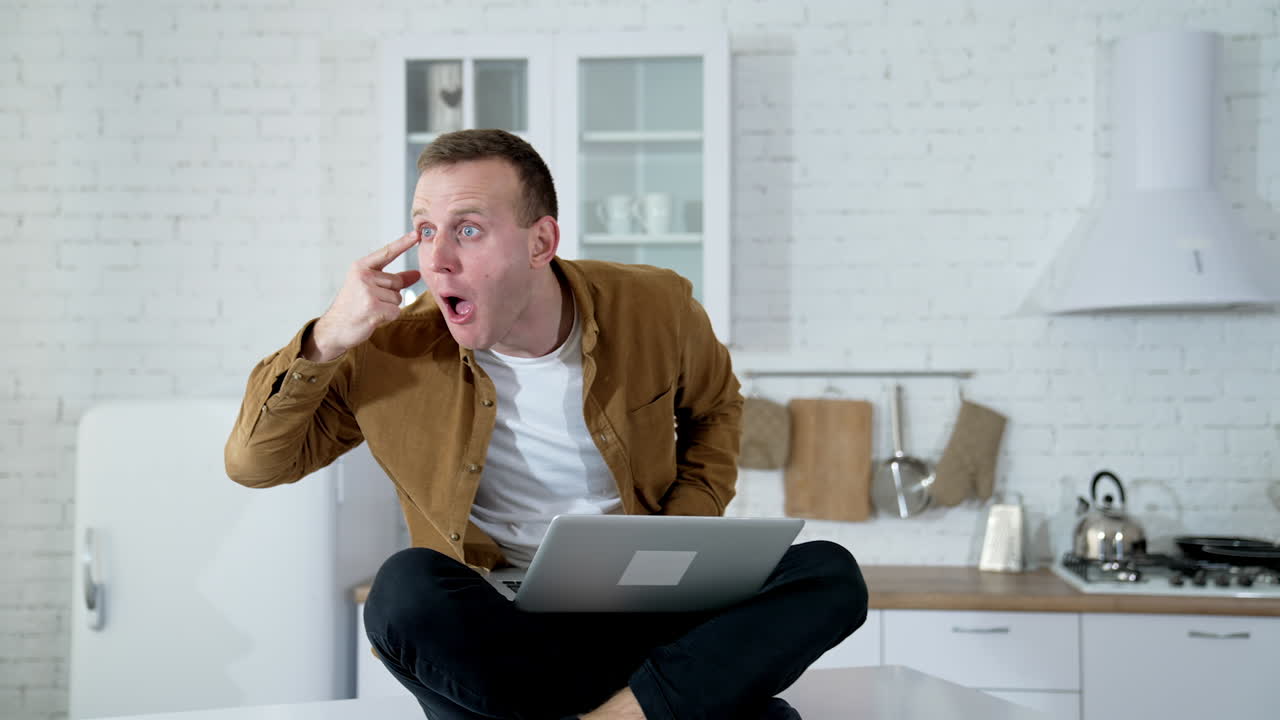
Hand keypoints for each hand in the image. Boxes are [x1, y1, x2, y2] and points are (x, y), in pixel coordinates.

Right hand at [303, 233, 421, 361]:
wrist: (334, 328)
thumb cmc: (353, 306)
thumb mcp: (369, 287)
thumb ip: (394, 280)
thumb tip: (416, 274)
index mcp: (361, 267)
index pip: (387, 253)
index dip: (403, 243)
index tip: (416, 234)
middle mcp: (364, 276)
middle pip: (397, 282)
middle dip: (390, 295)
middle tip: (369, 302)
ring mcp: (368, 291)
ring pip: (397, 298)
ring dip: (388, 307)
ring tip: (369, 310)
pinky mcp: (373, 307)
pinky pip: (395, 311)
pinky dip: (388, 317)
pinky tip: (372, 318)